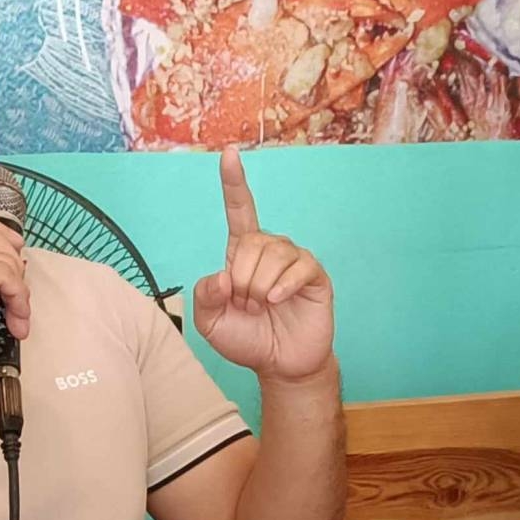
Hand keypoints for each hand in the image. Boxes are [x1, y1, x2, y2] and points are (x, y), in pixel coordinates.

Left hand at [193, 148, 333, 381]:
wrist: (279, 365)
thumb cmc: (246, 339)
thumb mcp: (210, 322)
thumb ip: (205, 297)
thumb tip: (222, 274)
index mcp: (241, 254)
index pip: (239, 211)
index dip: (234, 183)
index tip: (229, 154)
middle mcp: (269, 250)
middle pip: (250, 243)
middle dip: (242, 280)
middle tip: (246, 305)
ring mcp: (293, 261)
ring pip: (271, 256)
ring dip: (259, 288)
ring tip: (262, 308)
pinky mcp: (314, 276)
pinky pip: (298, 268)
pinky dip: (282, 287)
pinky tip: (277, 302)